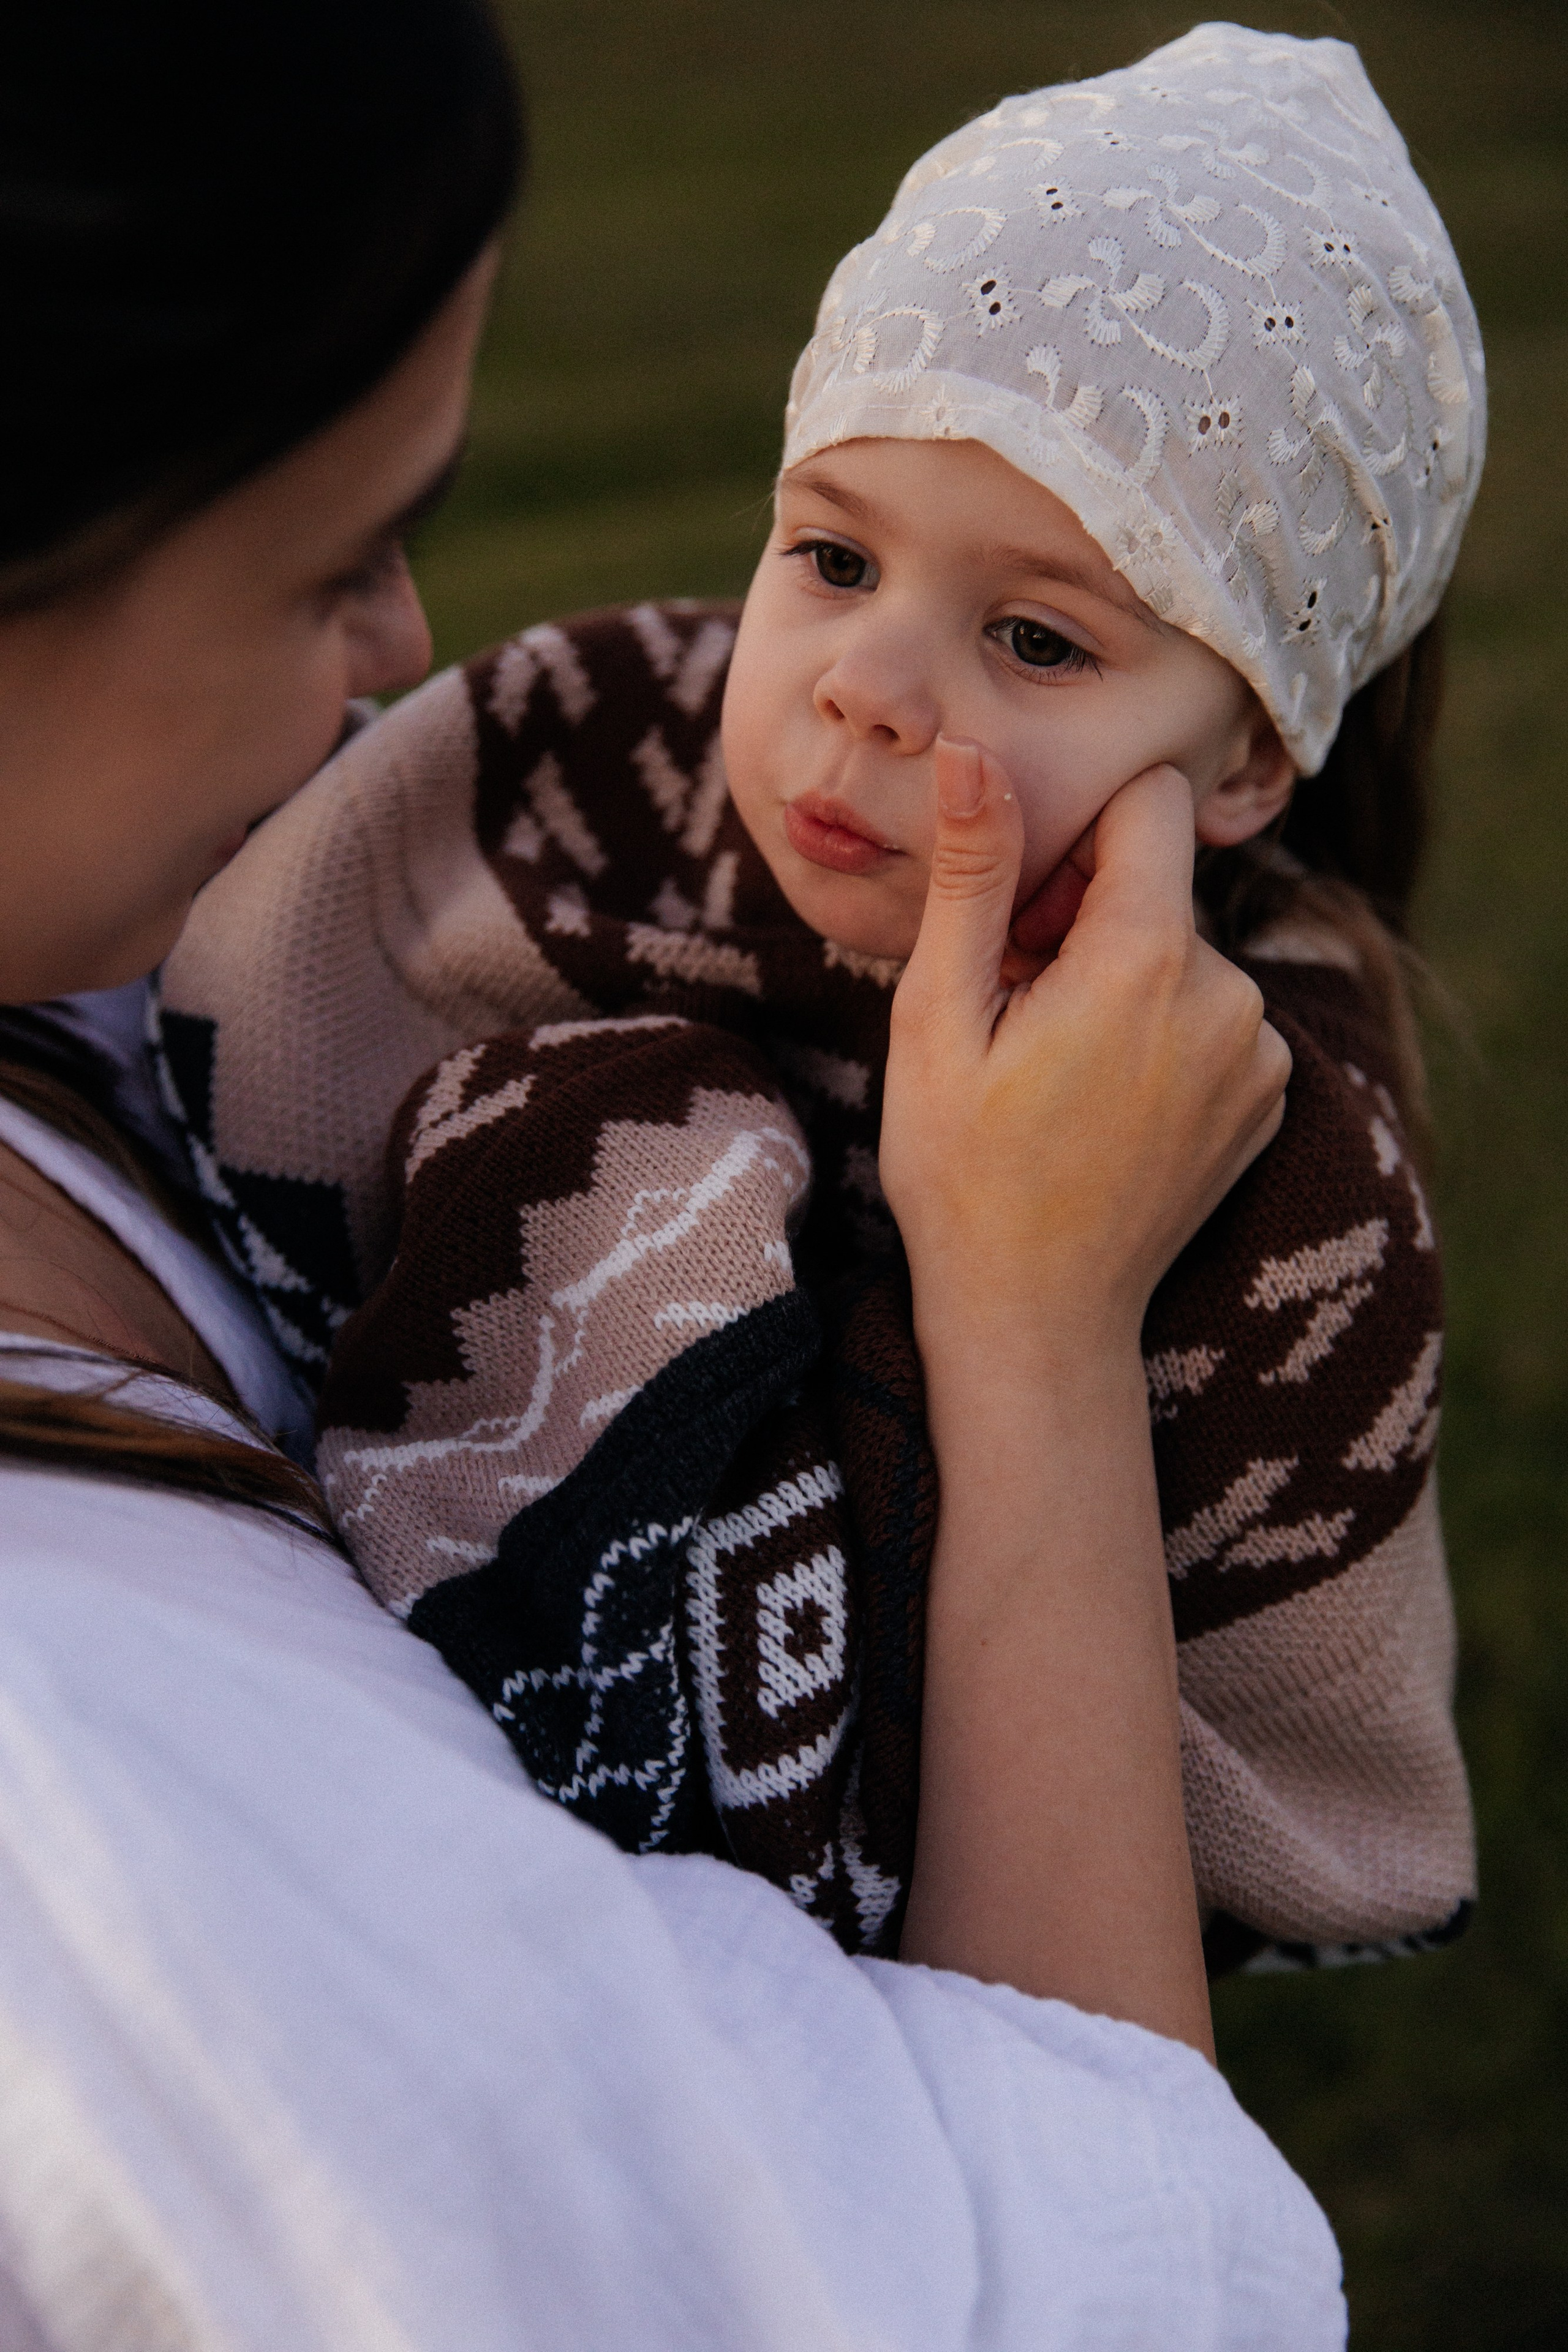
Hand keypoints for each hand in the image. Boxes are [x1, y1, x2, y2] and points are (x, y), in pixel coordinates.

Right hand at [880, 737, 1289, 1358]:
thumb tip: (973, 752)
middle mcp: (1229, 996)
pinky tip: (1097, 1102)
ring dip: (1117, 982)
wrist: (1036, 1318)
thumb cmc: (962, 1172)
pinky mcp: (1267, 1097)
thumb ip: (973, 876)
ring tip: (1051, 1067)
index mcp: (1147, 960)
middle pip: (1156, 887)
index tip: (1021, 919)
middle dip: (1082, 921)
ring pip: (1180, 954)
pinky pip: (1211, 1017)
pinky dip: (1157, 1036)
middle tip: (1014, 1010)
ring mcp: (1260, 1054)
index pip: (1148, 805)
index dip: (1074, 840)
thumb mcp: (939, 1017)